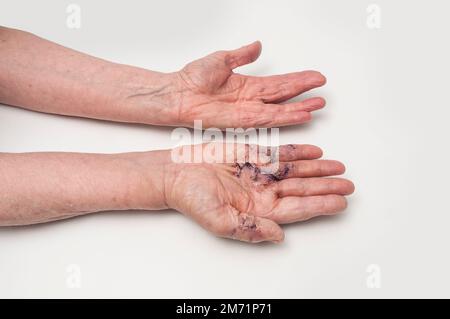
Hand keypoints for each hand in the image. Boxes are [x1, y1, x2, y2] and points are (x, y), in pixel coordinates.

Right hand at [163, 143, 353, 242]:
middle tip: (349, 184)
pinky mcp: (253, 156)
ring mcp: (261, 173)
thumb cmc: (194, 199)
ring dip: (318, 170)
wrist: (177, 174)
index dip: (320, 205)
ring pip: (296, 171)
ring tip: (339, 167)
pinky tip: (316, 153)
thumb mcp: (220, 221)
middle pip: (303, 190)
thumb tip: (280, 236)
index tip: (341, 202)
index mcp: (259, 210)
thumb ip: (252, 229)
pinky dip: (299, 152)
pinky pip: (281, 154)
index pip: (298, 209)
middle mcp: (264, 192)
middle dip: (327, 187)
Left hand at [170, 42, 325, 127]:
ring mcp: (248, 111)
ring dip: (300, 107)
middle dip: (304, 93)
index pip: (279, 83)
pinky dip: (286, 117)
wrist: (178, 92)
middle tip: (322, 91)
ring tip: (318, 104)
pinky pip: (269, 119)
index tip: (314, 77)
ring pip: (280, 110)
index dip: (297, 80)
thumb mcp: (222, 60)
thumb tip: (257, 45)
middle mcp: (251, 100)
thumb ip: (242, 55)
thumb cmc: (194, 78)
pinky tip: (301, 114)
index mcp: (248, 85)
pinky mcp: (242, 120)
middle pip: (284, 96)